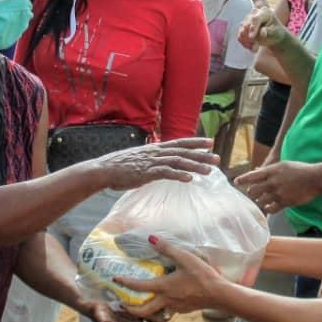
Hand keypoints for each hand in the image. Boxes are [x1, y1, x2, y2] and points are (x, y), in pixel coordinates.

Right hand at [92, 138, 218, 190]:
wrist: (104, 169)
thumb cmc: (119, 166)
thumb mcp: (139, 159)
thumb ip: (152, 160)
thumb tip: (161, 163)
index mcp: (155, 149)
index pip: (179, 143)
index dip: (195, 142)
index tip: (210, 142)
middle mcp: (156, 153)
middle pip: (183, 152)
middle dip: (201, 155)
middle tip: (218, 158)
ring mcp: (151, 162)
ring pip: (178, 162)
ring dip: (195, 166)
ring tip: (209, 171)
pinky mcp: (146, 173)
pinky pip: (165, 173)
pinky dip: (178, 175)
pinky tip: (189, 179)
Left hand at [115, 236, 227, 317]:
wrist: (219, 294)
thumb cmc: (202, 275)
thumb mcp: (184, 258)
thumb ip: (167, 249)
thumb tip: (151, 239)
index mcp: (163, 287)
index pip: (139, 286)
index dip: (125, 283)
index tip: (115, 280)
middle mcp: (166, 300)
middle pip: (142, 310)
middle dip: (130, 309)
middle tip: (122, 304)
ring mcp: (175, 307)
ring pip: (155, 313)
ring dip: (145, 311)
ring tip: (140, 303)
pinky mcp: (183, 310)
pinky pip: (167, 311)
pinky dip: (161, 308)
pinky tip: (164, 300)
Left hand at [234, 160, 320, 215]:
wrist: (316, 178)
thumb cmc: (300, 170)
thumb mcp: (283, 165)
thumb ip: (269, 169)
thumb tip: (256, 170)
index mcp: (272, 171)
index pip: (252, 176)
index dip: (242, 179)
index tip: (236, 182)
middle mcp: (273, 182)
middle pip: (253, 190)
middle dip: (251, 193)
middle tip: (252, 194)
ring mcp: (279, 193)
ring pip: (261, 201)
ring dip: (259, 201)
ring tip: (261, 201)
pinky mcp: (285, 202)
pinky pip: (271, 209)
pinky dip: (268, 208)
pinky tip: (269, 207)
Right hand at [237, 5, 287, 51]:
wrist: (273, 36)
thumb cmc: (276, 32)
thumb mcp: (276, 32)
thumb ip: (269, 31)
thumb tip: (262, 32)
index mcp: (264, 12)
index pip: (256, 19)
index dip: (253, 27)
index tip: (251, 37)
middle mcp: (254, 14)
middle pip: (247, 25)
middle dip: (250, 38)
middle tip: (256, 48)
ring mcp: (247, 20)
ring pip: (242, 31)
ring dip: (247, 42)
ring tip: (255, 49)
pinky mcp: (242, 28)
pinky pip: (240, 37)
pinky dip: (245, 44)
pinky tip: (252, 48)